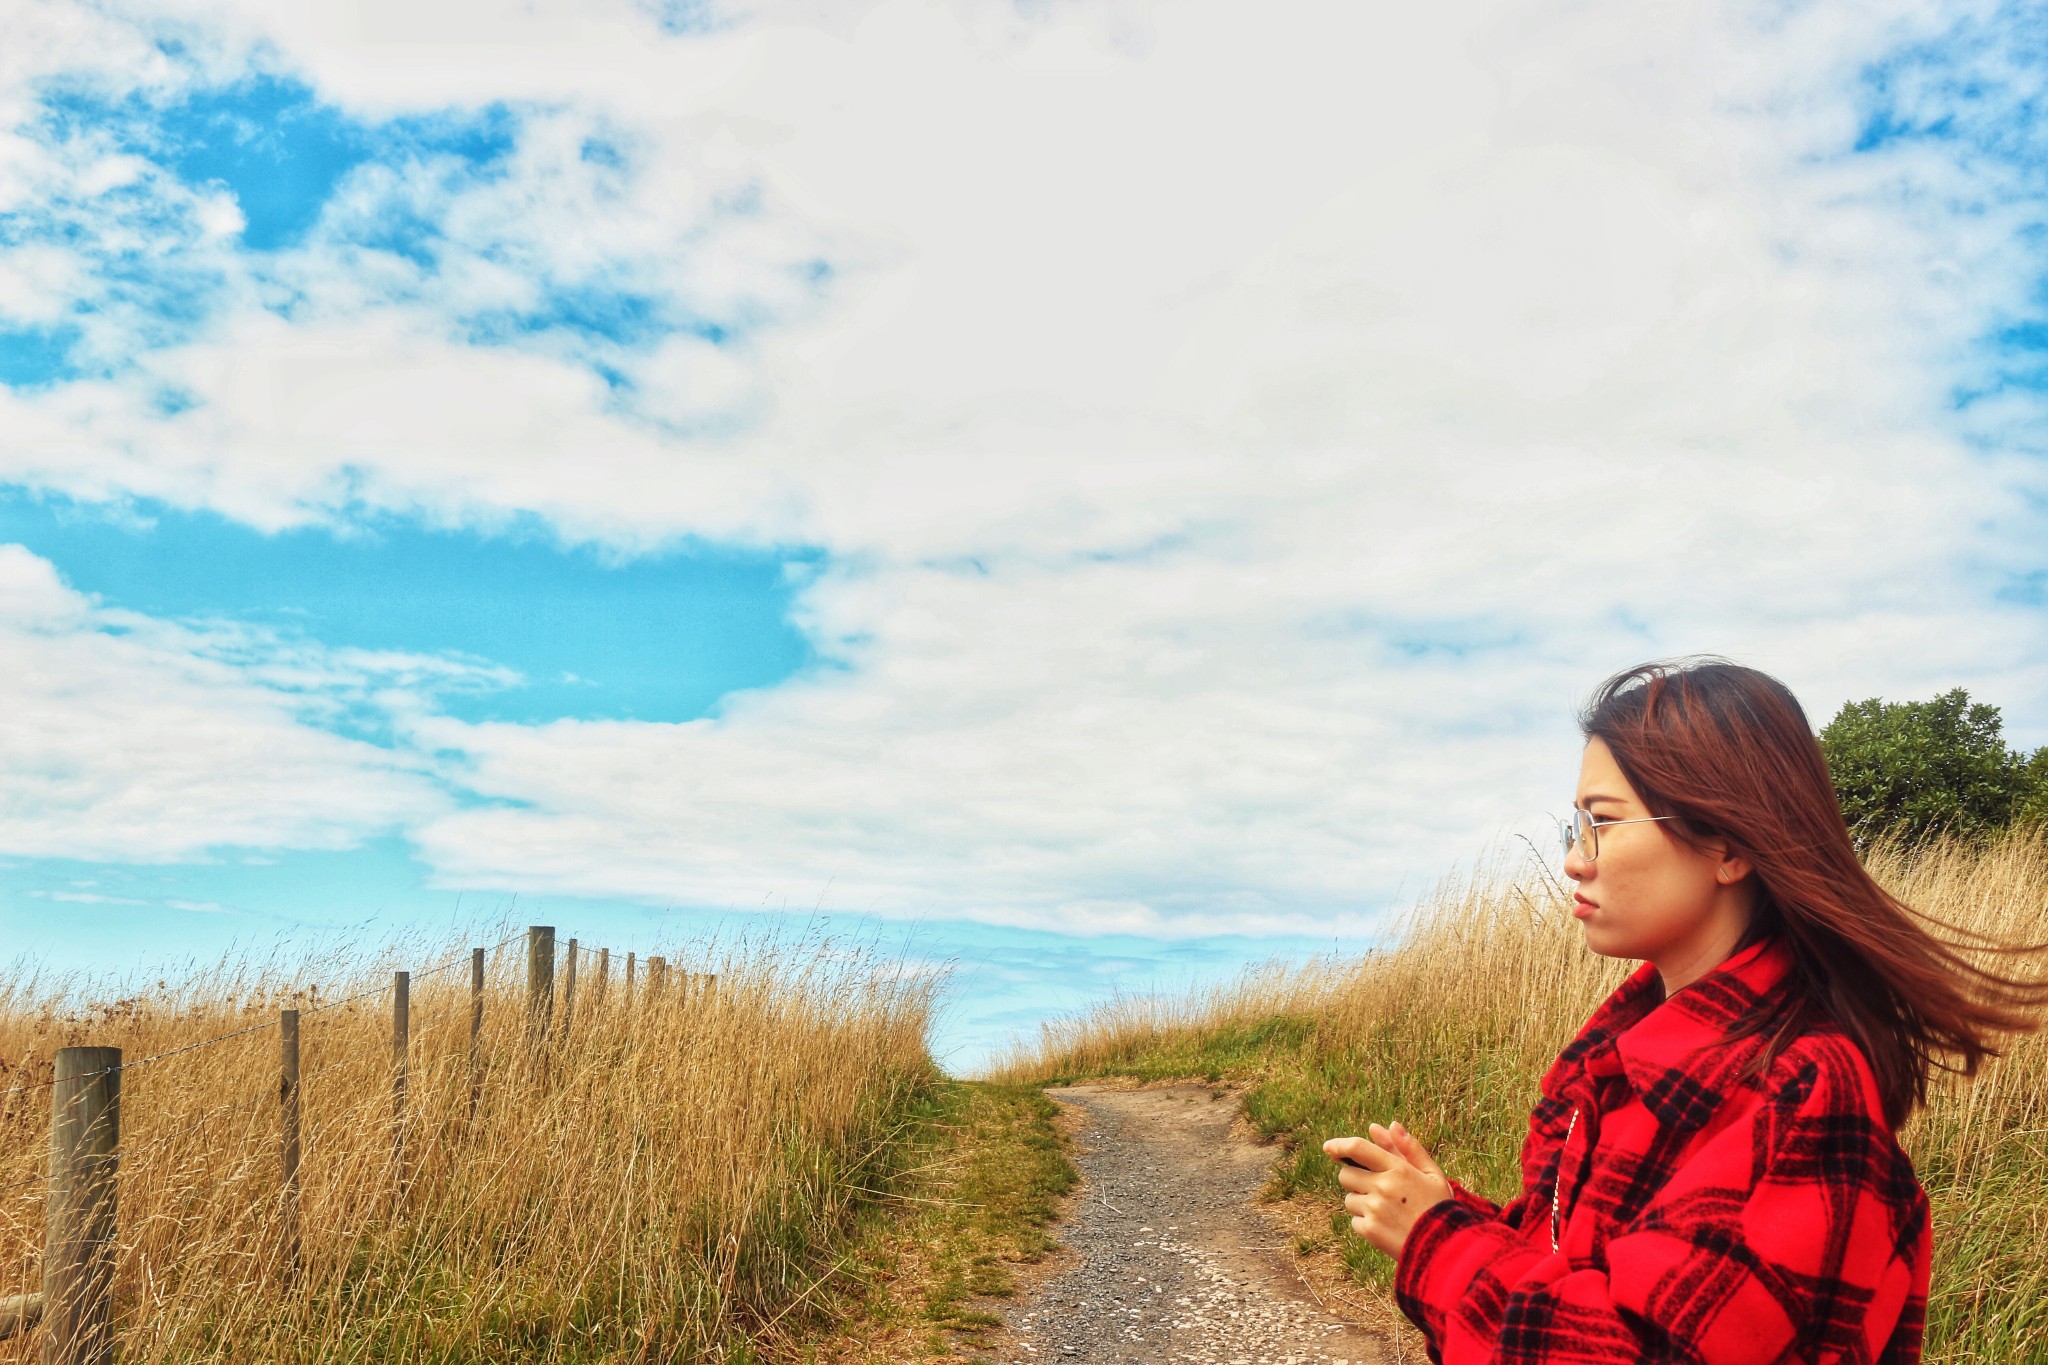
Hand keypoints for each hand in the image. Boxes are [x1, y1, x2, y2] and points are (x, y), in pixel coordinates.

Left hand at [1323, 1121, 1451, 1258]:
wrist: (1446, 1249)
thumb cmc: (1439, 1208)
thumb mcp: (1432, 1174)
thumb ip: (1410, 1148)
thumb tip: (1390, 1125)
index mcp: (1398, 1169)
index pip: (1358, 1148)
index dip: (1340, 1145)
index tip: (1329, 1147)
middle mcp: (1382, 1187)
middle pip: (1346, 1175)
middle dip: (1355, 1179)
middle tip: (1375, 1188)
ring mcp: (1374, 1209)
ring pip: (1349, 1199)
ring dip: (1361, 1202)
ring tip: (1386, 1211)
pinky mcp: (1369, 1231)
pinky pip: (1354, 1220)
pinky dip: (1365, 1222)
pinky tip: (1386, 1226)